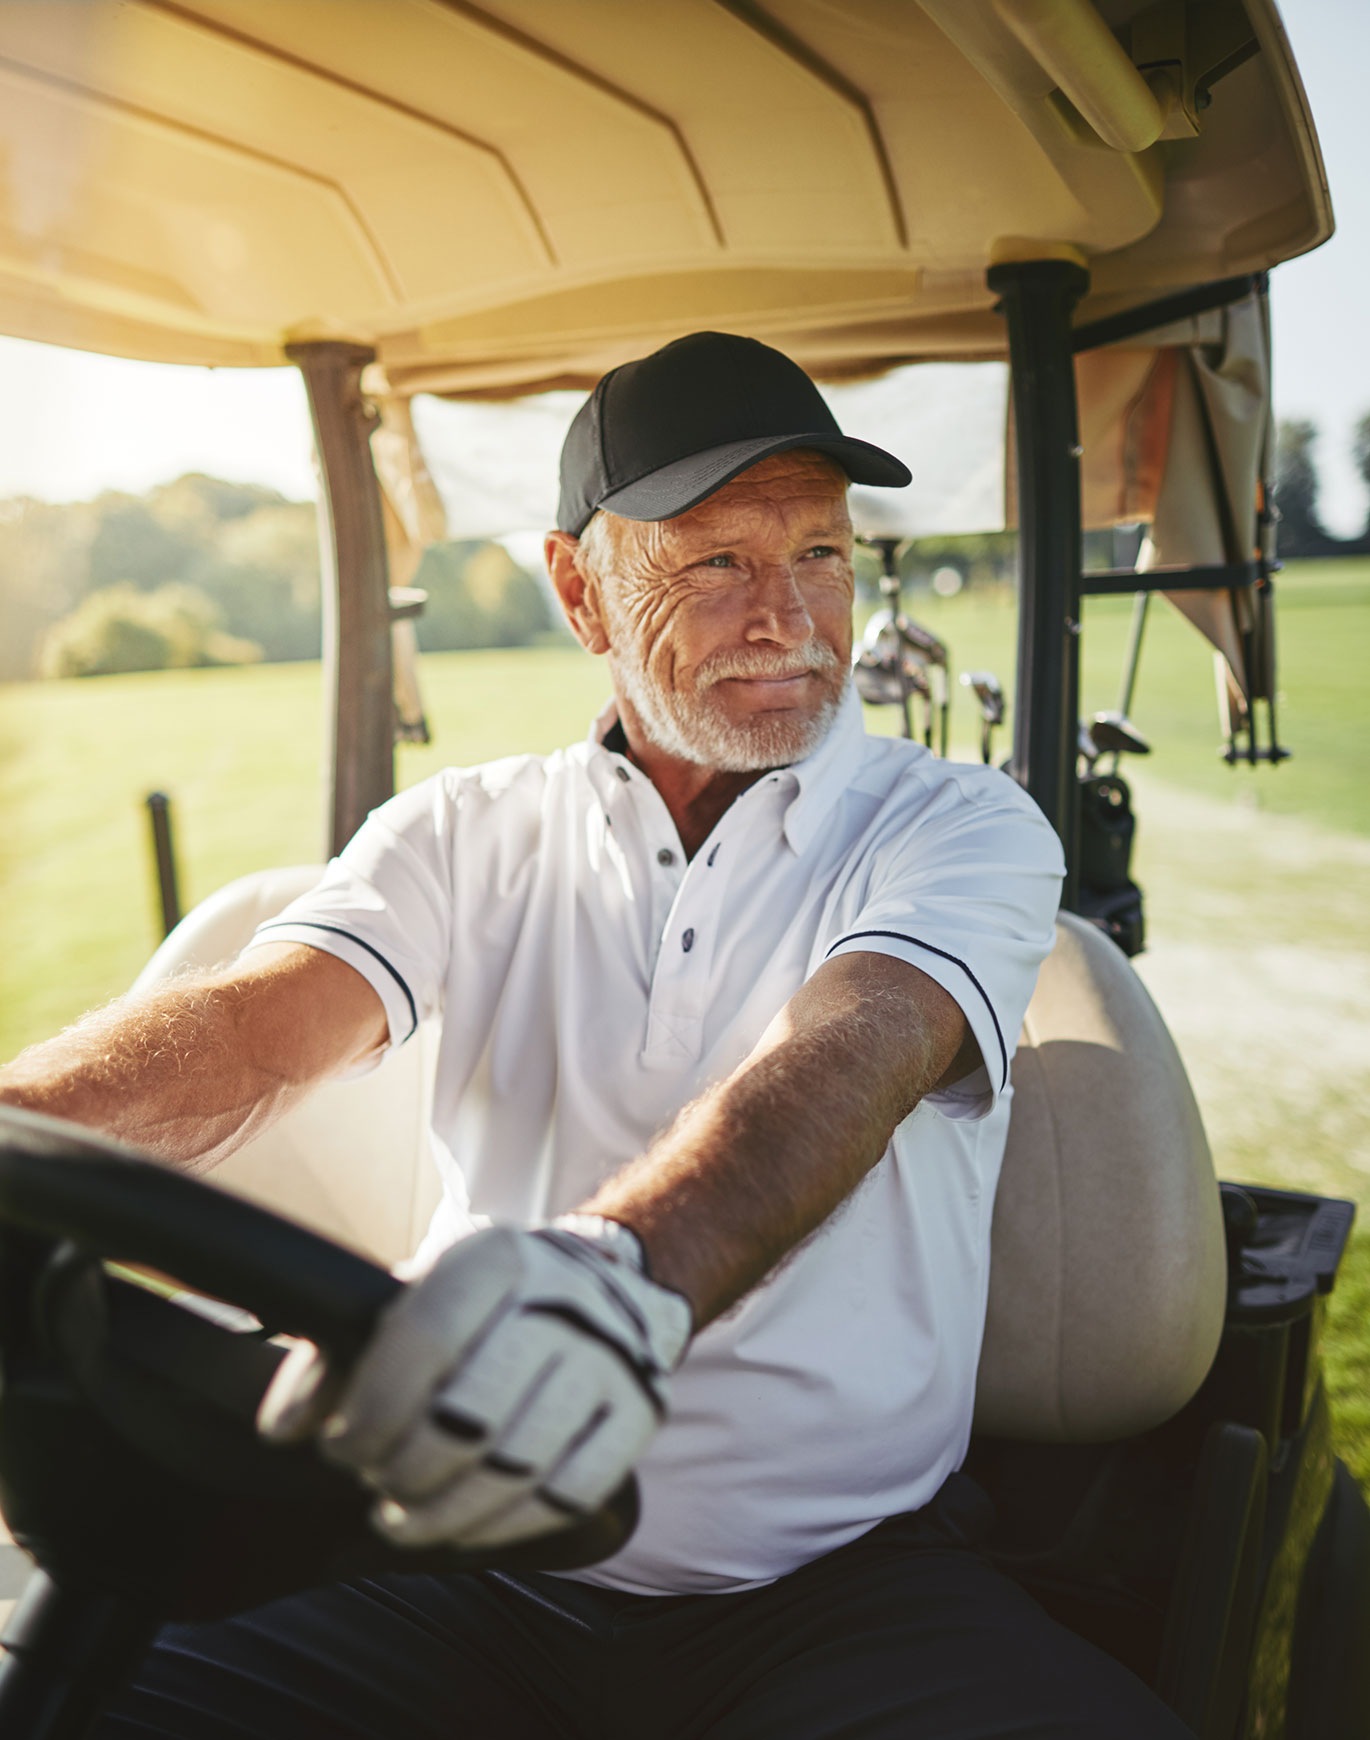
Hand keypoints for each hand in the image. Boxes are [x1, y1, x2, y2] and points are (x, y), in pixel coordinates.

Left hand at [258, 1222, 691, 1549]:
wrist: (613, 1285)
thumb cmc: (491, 1302)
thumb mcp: (420, 1294)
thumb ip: (343, 1350)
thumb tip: (283, 1426)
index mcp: (497, 1257)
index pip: (427, 1338)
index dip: (374, 1407)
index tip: (342, 1445)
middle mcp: (563, 1302)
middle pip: (470, 1416)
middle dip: (406, 1469)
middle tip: (378, 1483)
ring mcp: (610, 1361)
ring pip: (517, 1466)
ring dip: (445, 1512)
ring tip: (405, 1517)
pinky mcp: (640, 1414)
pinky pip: (568, 1494)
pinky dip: (505, 1526)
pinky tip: (466, 1526)